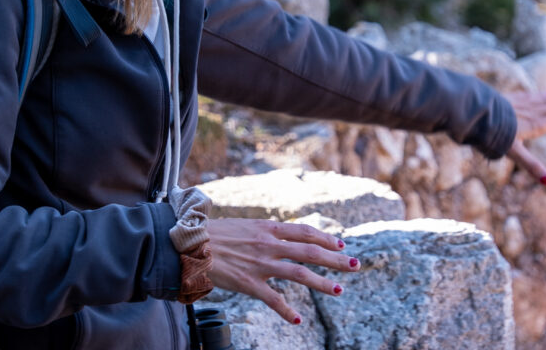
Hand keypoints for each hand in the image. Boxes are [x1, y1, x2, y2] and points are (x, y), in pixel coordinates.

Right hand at [206, 218, 359, 324]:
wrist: (189, 243)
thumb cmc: (214, 234)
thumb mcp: (245, 226)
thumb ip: (264, 233)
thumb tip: (280, 236)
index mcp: (269, 228)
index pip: (305, 232)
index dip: (326, 238)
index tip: (341, 245)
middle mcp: (269, 244)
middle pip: (311, 251)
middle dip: (336, 259)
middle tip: (356, 265)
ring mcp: (260, 264)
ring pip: (300, 274)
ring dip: (322, 283)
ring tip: (340, 290)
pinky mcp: (248, 283)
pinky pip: (273, 299)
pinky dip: (286, 310)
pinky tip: (297, 319)